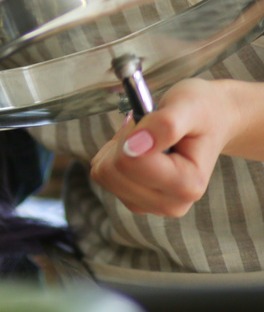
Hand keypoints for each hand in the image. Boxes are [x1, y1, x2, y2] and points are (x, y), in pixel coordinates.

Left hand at [89, 78, 237, 216]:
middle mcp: (172, 204)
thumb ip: (165, 125)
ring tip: (145, 139)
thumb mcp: (188, 107)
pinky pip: (102, 176)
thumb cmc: (201, 112)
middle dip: (123, 141)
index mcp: (188, 185)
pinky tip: (138, 150)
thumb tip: (134, 146)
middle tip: (147, 129)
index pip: (129, 162)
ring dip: (116, 149)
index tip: (150, 121)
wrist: (212, 121)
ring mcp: (152, 206)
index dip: (131, 133)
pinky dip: (112, 157)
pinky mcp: (135, 201)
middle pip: (112, 171)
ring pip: (103, 174)